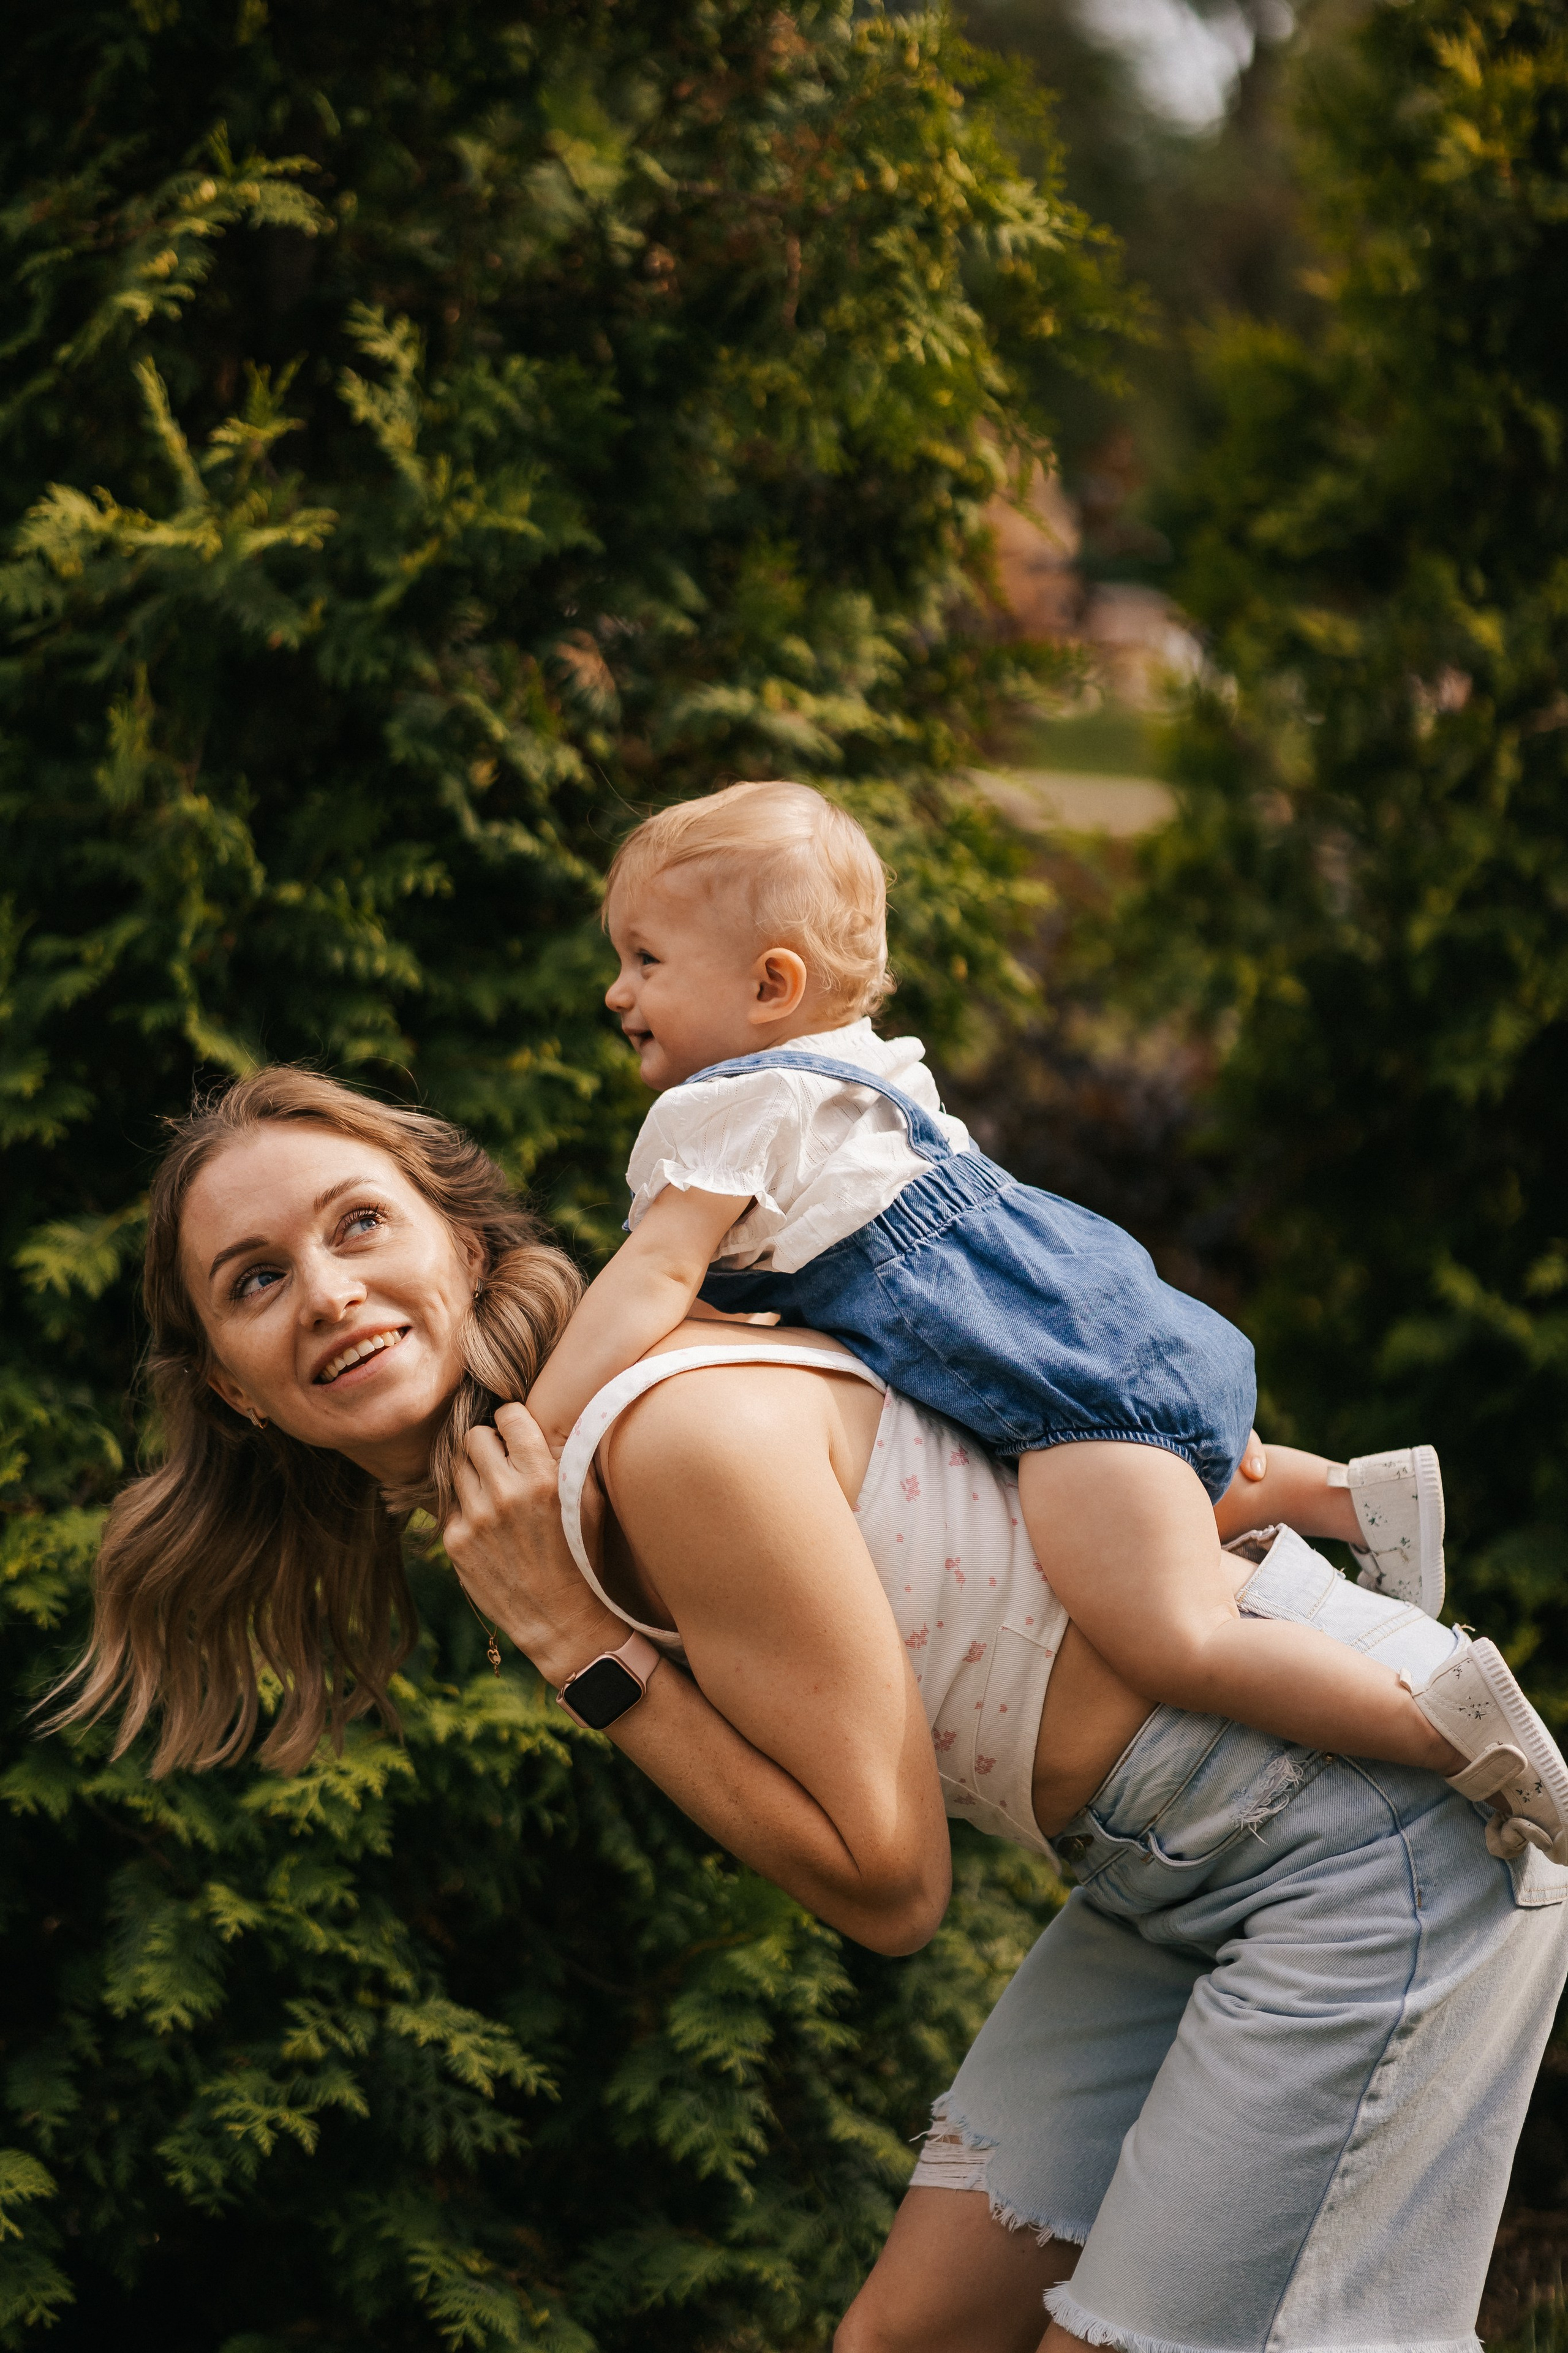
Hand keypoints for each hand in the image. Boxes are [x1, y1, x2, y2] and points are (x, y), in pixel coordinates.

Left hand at [443, 1401, 620, 1685]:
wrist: (559, 1618)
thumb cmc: (581, 1554)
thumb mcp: (590, 1501)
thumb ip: (571, 1456)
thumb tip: (556, 1419)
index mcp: (542, 1477)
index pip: (508, 1415)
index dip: (513, 1421)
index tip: (517, 1433)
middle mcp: (505, 1494)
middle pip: (474, 1436)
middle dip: (488, 1444)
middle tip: (502, 1461)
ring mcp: (475, 1518)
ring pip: (456, 1467)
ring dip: (474, 1474)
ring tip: (495, 1493)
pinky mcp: (455, 1541)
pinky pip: (451, 1504)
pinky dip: (467, 1508)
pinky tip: (488, 1525)